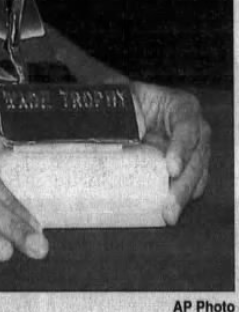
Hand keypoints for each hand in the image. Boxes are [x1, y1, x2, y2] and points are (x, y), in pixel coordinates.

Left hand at [131, 81, 210, 223]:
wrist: (127, 106)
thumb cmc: (128, 99)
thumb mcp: (124, 96)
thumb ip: (121, 110)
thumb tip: (116, 132)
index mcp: (182, 107)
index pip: (187, 127)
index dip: (181, 149)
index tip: (172, 169)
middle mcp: (194, 129)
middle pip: (195, 158)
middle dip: (183, 184)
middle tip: (170, 203)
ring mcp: (192, 150)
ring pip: (195, 176)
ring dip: (182, 196)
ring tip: (169, 214)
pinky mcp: (185, 166)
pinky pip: (189, 185)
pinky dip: (179, 198)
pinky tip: (167, 209)